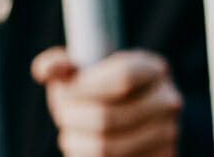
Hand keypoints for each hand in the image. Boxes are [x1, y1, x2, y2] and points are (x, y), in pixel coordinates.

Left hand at [32, 47, 182, 156]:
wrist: (140, 123)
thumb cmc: (106, 94)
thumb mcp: (92, 73)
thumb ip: (66, 66)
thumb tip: (46, 69)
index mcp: (154, 70)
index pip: (124, 77)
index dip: (87, 86)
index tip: (66, 91)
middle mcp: (167, 102)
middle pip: (106, 117)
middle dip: (71, 117)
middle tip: (62, 115)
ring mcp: (166, 135)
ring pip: (104, 148)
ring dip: (75, 143)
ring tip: (71, 135)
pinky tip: (84, 149)